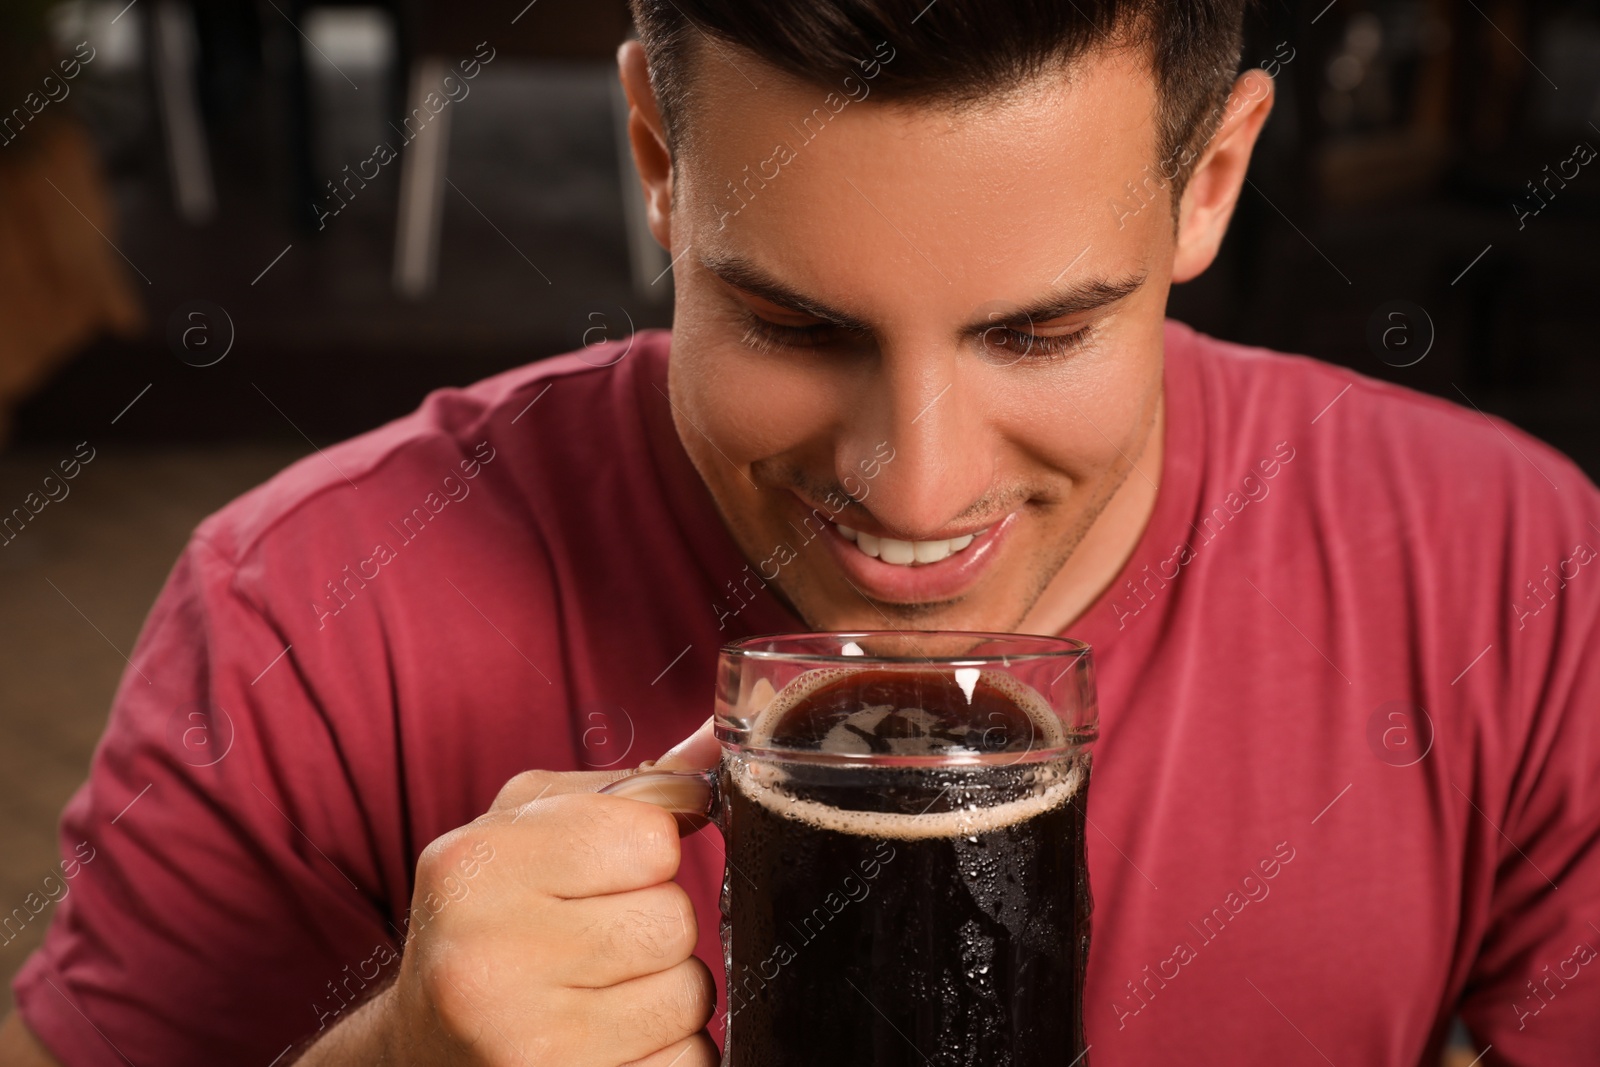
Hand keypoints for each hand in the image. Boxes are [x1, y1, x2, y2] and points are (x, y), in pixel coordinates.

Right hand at [300, 720, 720, 1065]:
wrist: (422, 1048)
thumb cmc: (490, 919)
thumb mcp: (529, 828)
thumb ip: (631, 786)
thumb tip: (722, 743)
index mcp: (476, 865)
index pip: (651, 837)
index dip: (650, 853)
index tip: (614, 871)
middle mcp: (491, 956)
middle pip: (674, 920)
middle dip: (657, 927)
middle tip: (601, 940)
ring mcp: (528, 1043)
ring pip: (690, 996)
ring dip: (667, 993)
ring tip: (604, 992)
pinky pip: (690, 1061)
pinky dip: (668, 1051)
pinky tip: (611, 1041)